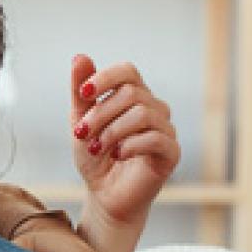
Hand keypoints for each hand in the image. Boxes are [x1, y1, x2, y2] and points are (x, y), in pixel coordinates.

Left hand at [70, 55, 179, 226]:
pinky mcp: (171, 153)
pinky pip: (156, 138)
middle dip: (100, 113)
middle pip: (131, 94)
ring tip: (95, 148)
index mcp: (134, 96)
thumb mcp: (80, 121)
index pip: (127, 71)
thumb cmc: (95, 156)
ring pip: (143, 114)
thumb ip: (81, 93)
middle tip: (80, 133)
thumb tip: (79, 56)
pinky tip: (116, 155)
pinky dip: (130, 145)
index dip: (105, 78)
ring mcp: (166, 130)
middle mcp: (154, 108)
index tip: (83, 94)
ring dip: (112, 131)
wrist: (105, 195)